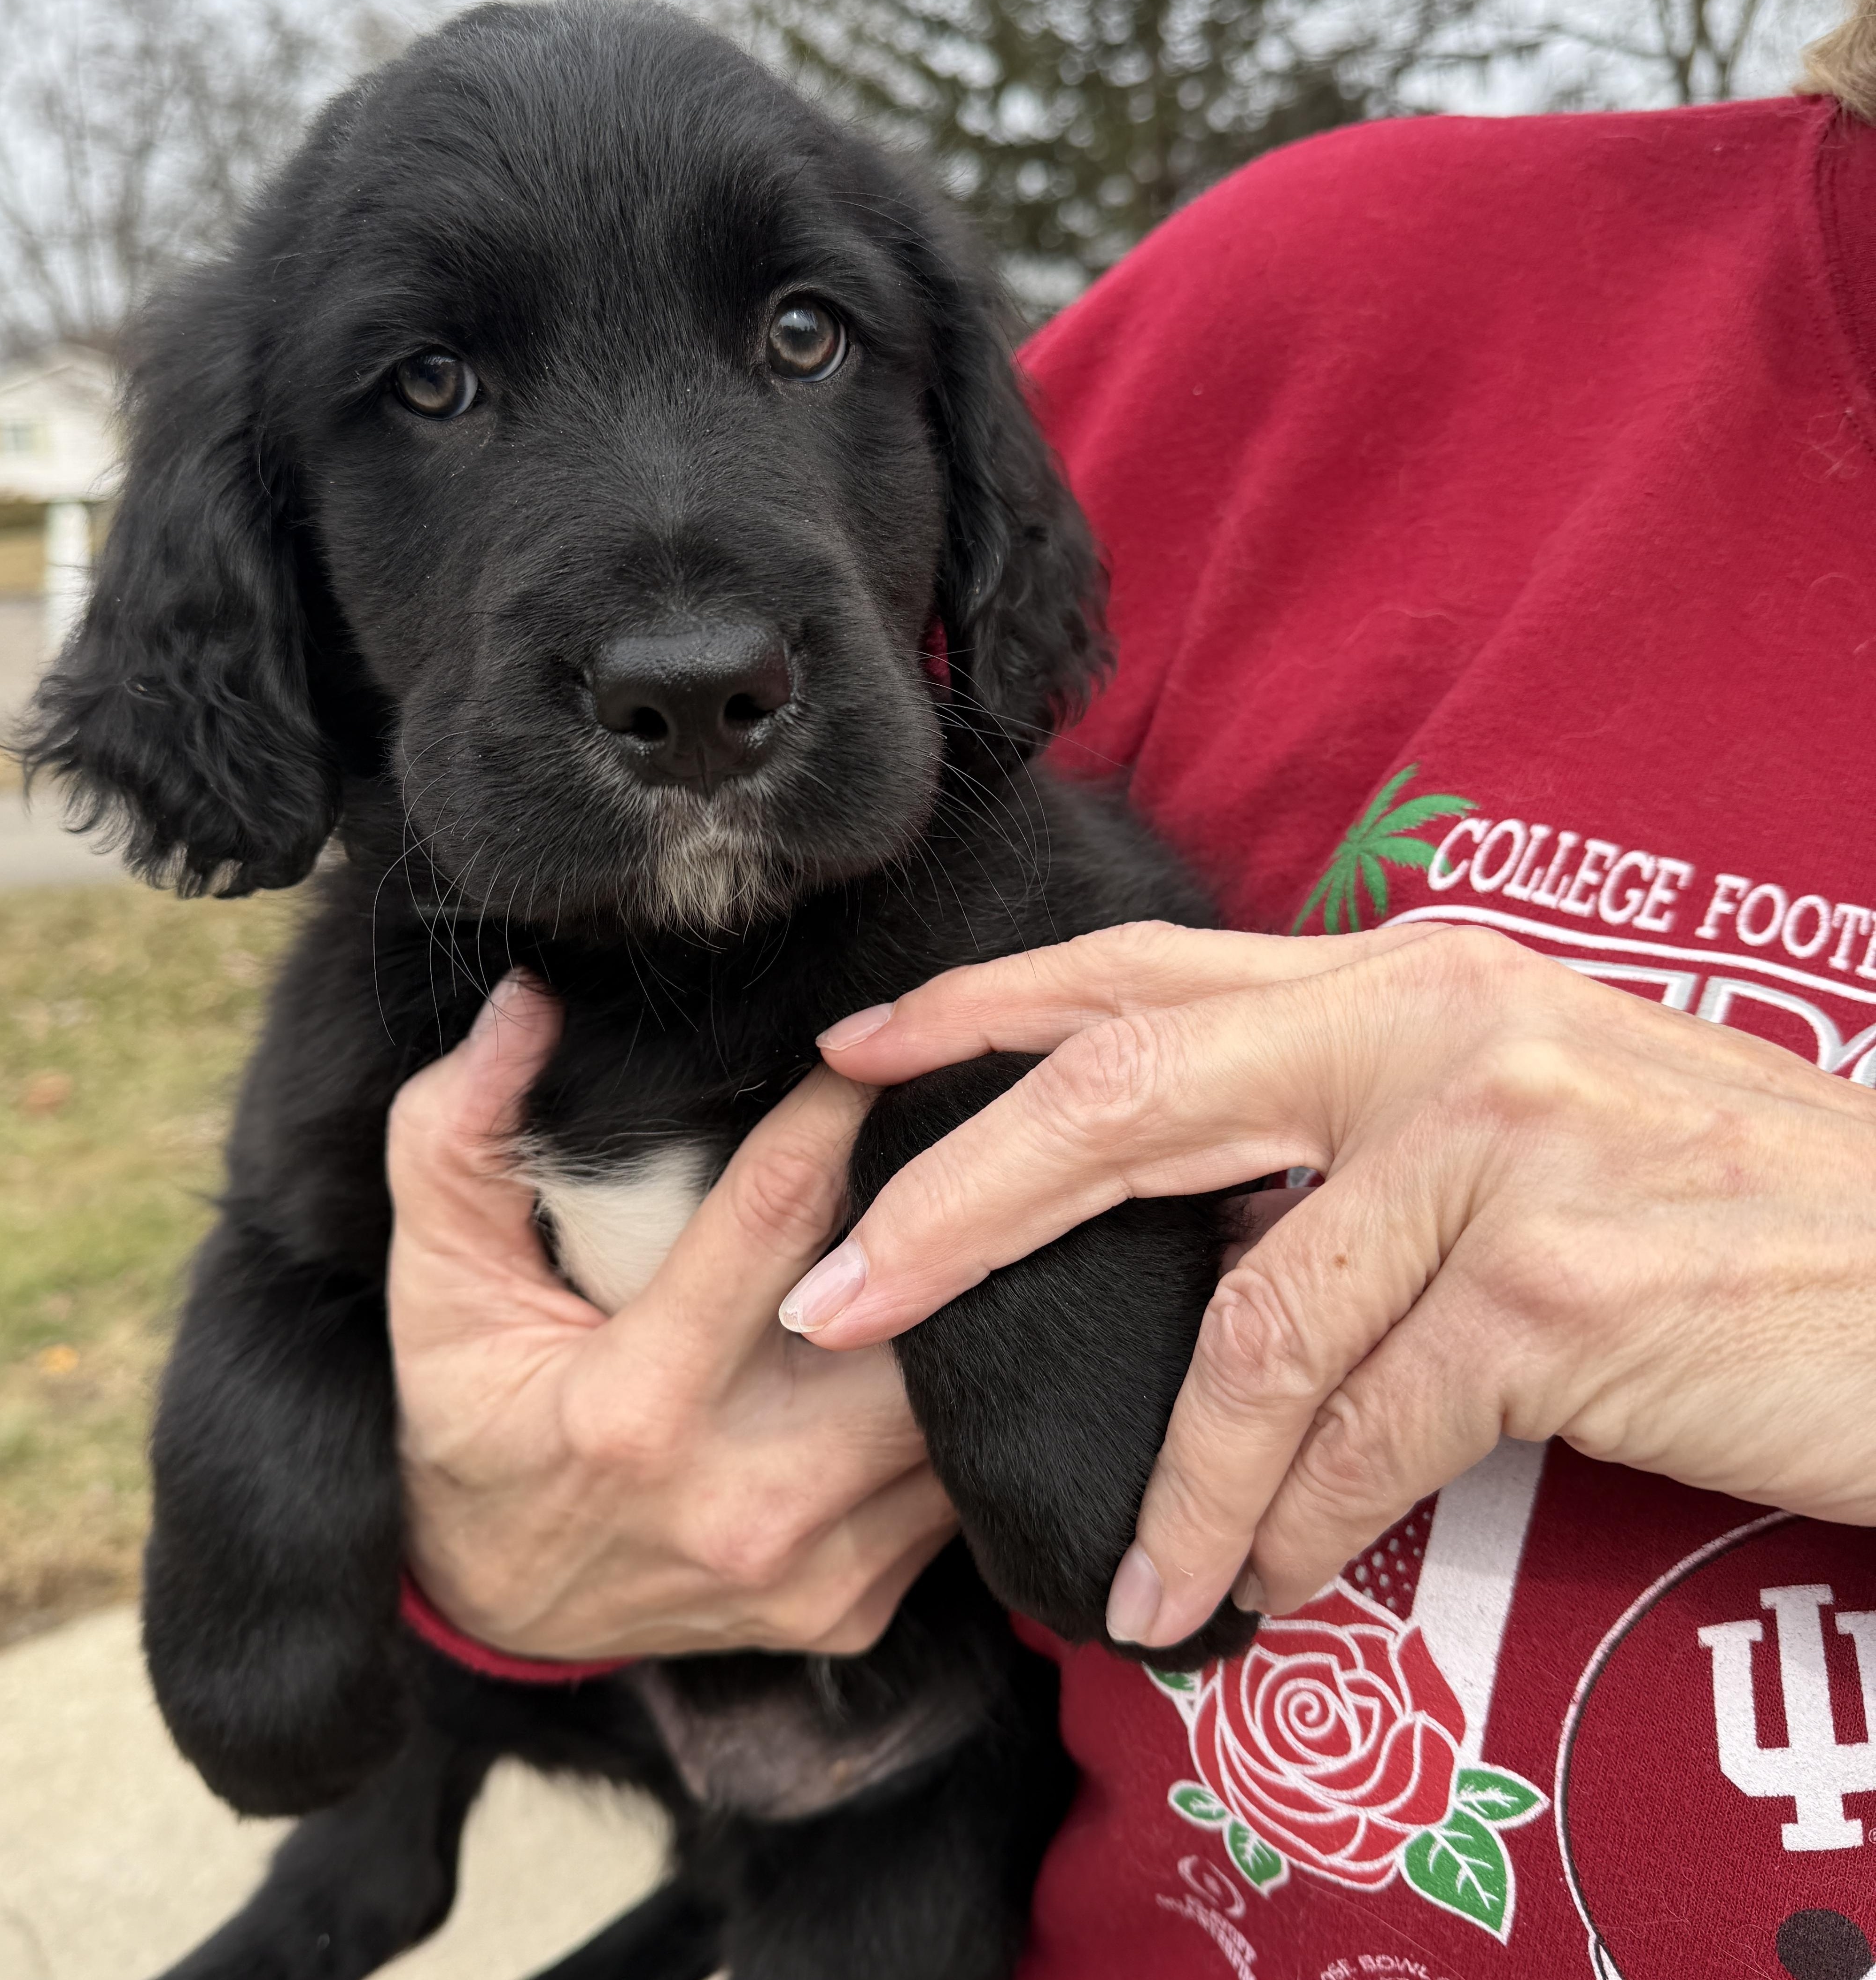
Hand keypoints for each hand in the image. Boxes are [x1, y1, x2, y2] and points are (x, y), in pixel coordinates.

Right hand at [389, 974, 954, 1659]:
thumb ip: (458, 1141)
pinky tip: (921, 1353)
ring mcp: (813, 1568)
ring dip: (959, 1319)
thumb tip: (525, 1008)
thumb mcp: (439, 1287)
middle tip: (954, 1143)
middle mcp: (745, 1498)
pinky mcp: (855, 1610)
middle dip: (939, 1225)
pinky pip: (947, 1490)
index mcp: (638, 1407)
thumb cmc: (473, 1421)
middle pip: (908, 1323)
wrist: (494, 1610)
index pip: (778, 1216)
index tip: (876, 1052)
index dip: (837, 1115)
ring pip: (950, 1412)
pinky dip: (944, 1414)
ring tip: (957, 1240)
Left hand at [788, 920, 1875, 1650]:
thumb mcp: (1512, 1114)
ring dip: (1178, 1477)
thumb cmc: (1709, 1199)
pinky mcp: (1553, 1284)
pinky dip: (1299, 1525)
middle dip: (957, 1207)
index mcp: (1403, 978)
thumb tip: (1187, 1218)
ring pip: (1250, 1324)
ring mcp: (1493, 1147)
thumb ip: (1342, 1137)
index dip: (980, 1010)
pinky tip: (1272, 1577)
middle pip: (1121, 1099)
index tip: (858, 1060)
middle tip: (841, 1298)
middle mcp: (1429, 1028)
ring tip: (1142, 1574)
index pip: (1141, 971)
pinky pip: (1363, 1432)